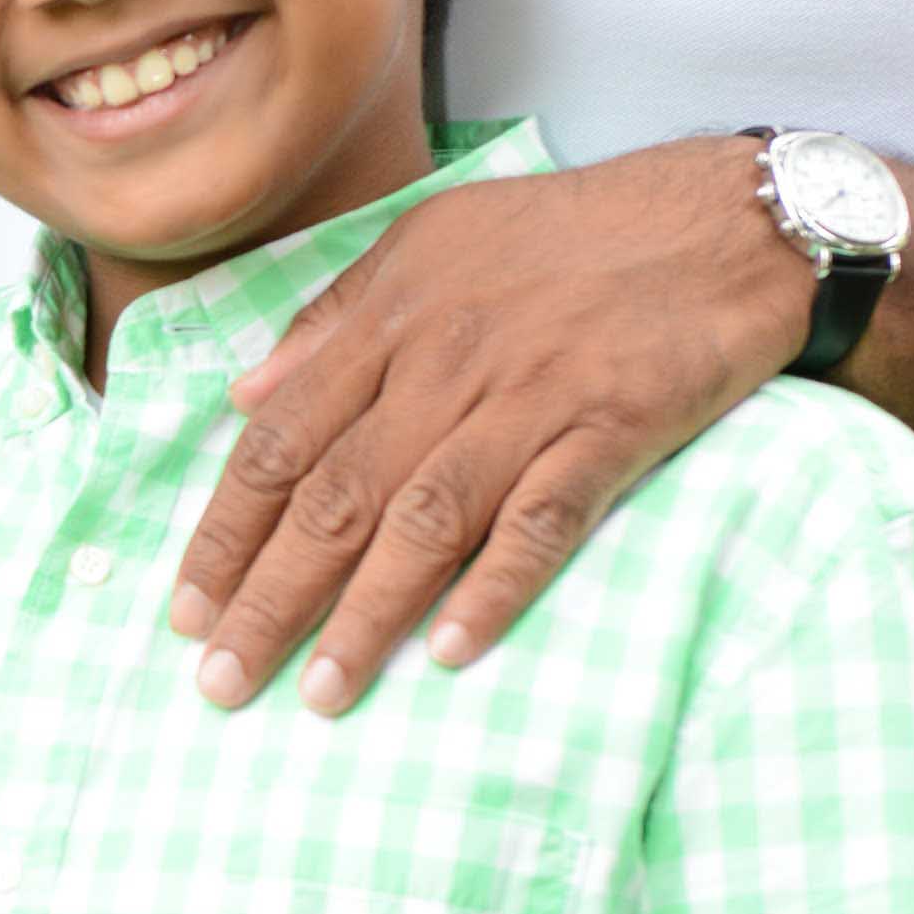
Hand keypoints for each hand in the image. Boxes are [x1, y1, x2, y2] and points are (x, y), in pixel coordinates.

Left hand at [169, 136, 813, 713]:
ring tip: (324, 696)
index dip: (227, 530)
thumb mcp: (431, 241)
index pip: (282, 441)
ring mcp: (529, 399)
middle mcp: (445, 362)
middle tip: (225, 682)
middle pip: (336, 496)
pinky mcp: (612, 430)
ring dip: (366, 615)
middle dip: (271, 596)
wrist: (726, 217)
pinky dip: (496, 589)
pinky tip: (452, 654)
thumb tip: (247, 394)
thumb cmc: (572, 232)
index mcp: (392, 319)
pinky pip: (543, 521)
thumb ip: (334, 320)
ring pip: (424, 520)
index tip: (187, 607)